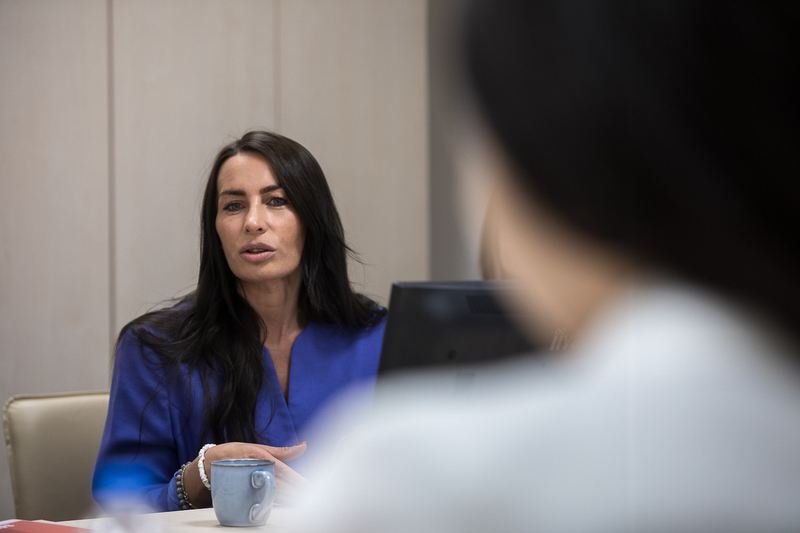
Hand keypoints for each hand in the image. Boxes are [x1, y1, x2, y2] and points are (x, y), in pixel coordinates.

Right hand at [184, 441, 310, 506]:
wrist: (207, 466)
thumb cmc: (234, 453)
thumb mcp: (257, 447)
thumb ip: (282, 451)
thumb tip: (304, 446)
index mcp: (262, 459)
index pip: (286, 473)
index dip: (299, 482)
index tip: (311, 489)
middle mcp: (257, 472)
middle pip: (282, 488)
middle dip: (298, 494)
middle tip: (313, 500)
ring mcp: (250, 485)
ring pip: (274, 496)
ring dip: (289, 501)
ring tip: (303, 505)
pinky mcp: (244, 494)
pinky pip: (263, 501)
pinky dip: (275, 505)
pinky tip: (285, 508)